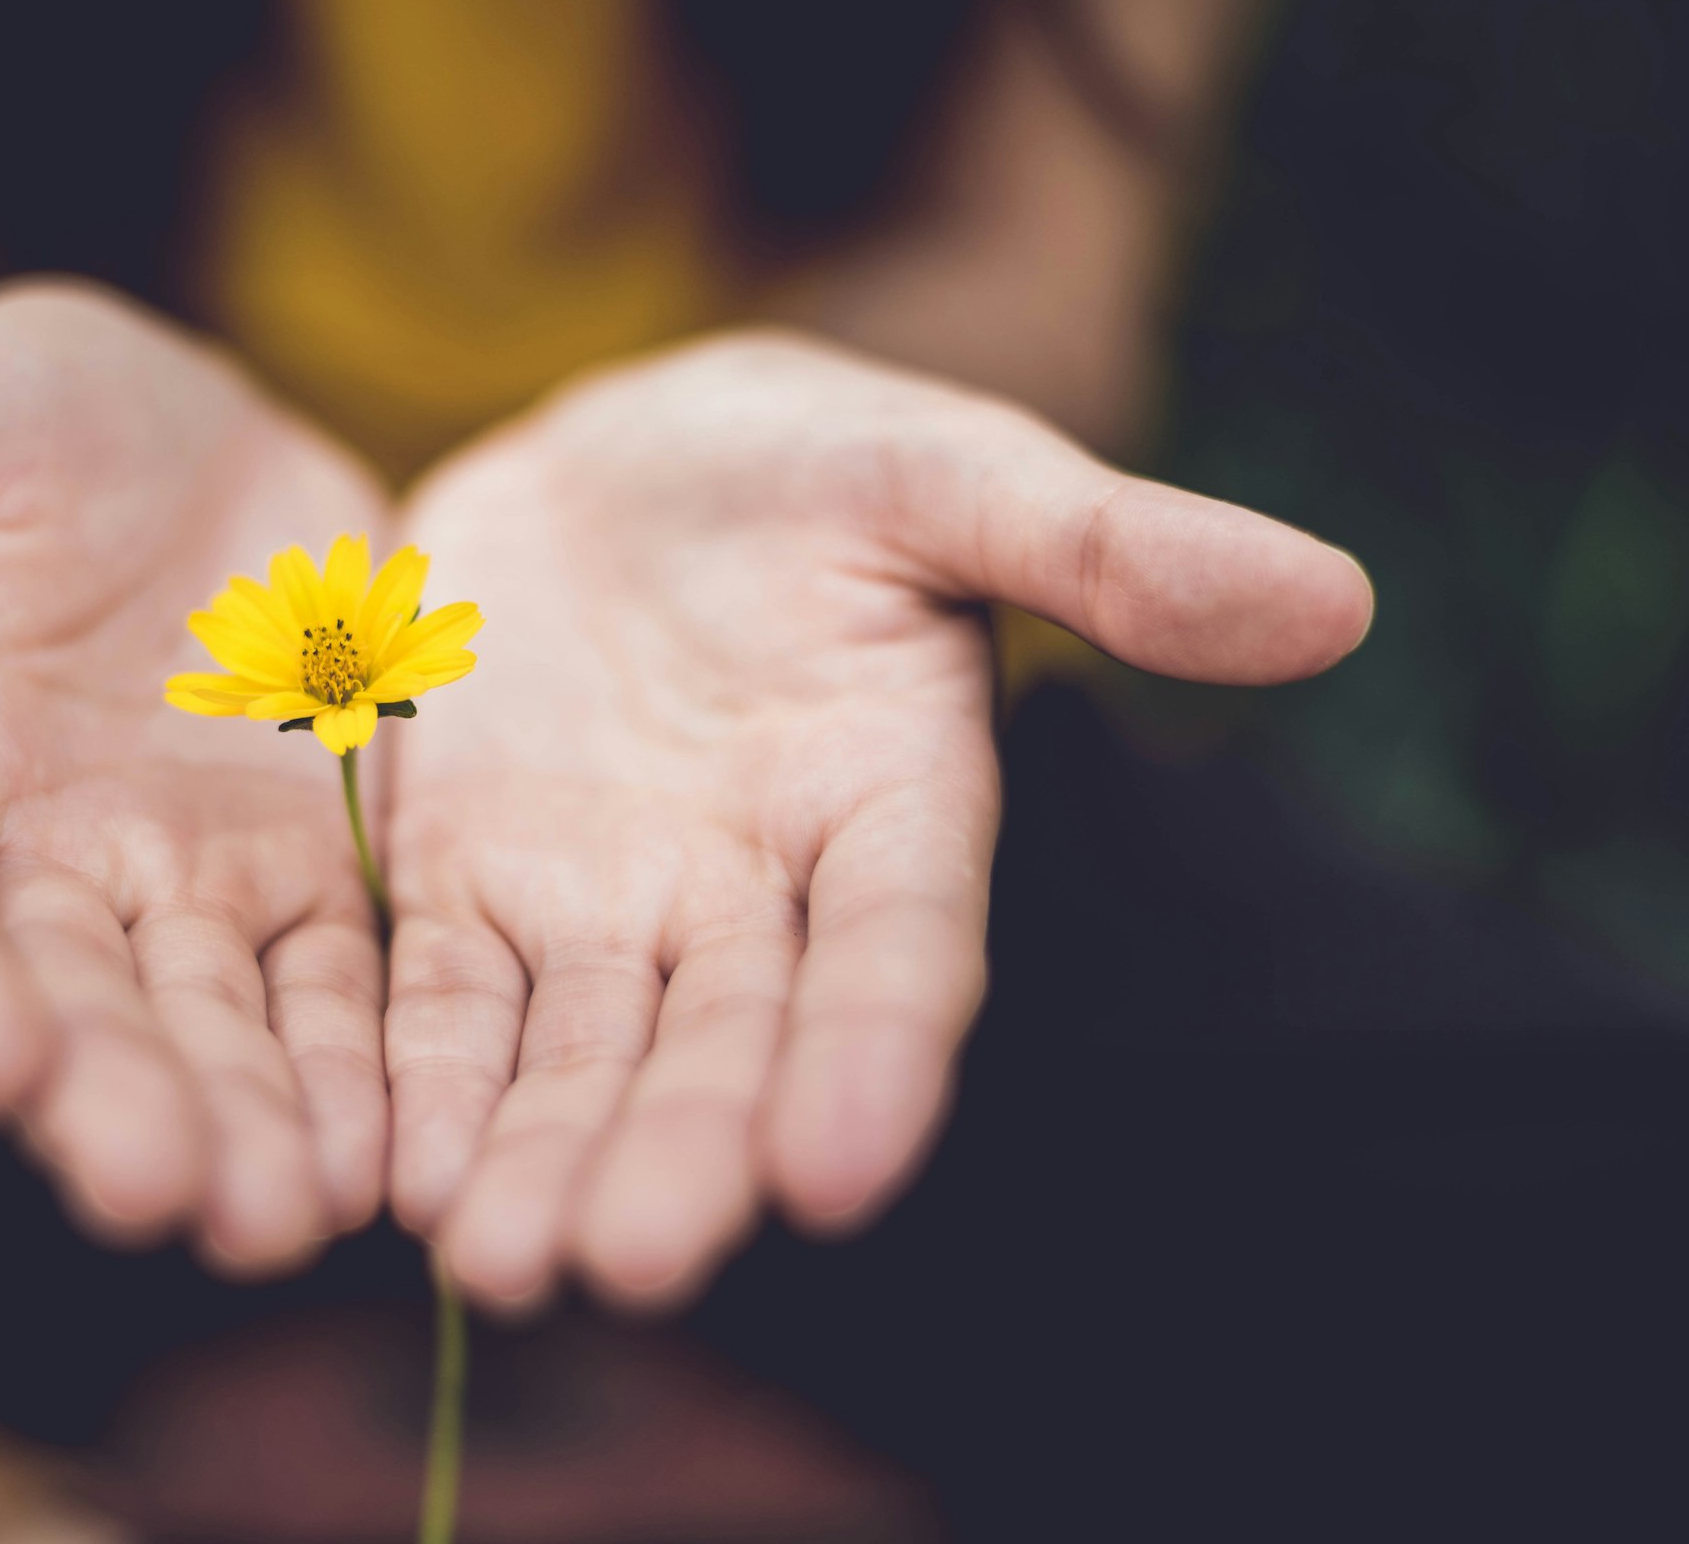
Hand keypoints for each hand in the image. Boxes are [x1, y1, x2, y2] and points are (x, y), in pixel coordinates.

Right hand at [0, 283, 390, 1273]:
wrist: (172, 435)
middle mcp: (25, 862)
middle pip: (60, 1000)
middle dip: (109, 1098)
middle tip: (164, 1194)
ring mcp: (171, 880)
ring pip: (205, 1019)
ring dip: (243, 1120)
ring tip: (287, 1215)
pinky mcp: (302, 871)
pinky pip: (332, 981)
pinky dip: (357, 1065)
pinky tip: (389, 1150)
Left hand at [383, 332, 1371, 1310]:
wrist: (611, 463)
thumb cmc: (803, 462)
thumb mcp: (941, 470)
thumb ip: (1104, 544)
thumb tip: (1334, 599)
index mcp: (890, 804)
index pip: (899, 951)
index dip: (875, 1055)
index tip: (838, 1170)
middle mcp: (751, 893)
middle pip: (723, 1042)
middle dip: (680, 1151)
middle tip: (629, 1261)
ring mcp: (602, 903)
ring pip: (576, 1053)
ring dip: (538, 1156)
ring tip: (494, 1261)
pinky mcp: (465, 885)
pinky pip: (440, 997)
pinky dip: (418, 1079)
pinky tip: (389, 1171)